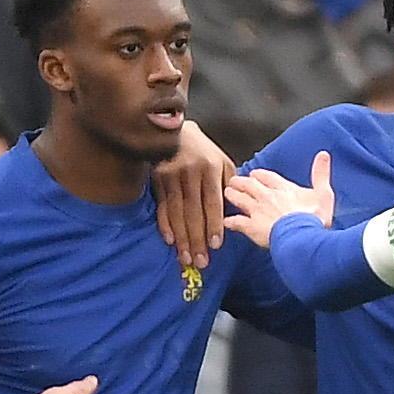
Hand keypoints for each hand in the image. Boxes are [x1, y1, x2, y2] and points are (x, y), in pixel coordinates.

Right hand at [153, 119, 235, 266]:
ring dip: (181, 239)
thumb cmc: (204, 152)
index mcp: (210, 169)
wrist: (174, 131)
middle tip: (200, 262)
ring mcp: (171, 176)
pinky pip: (162, 207)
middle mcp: (190, 173)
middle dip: (197, 240)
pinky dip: (165, 225)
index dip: (214, 225)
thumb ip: (228, 185)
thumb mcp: (222, 162)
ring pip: (177, 213)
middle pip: (193, 212)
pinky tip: (170, 241)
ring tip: (186, 258)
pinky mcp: (158, 180)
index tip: (215, 245)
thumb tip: (235, 210)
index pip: (212, 202)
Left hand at [221, 152, 332, 248]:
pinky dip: (230, 221)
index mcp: (283, 188)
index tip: (255, 175)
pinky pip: (236, 222)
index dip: (259, 175)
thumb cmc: (314, 218)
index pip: (266, 176)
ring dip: (232, 195)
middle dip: (240, 182)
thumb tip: (323, 154)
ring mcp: (257, 211)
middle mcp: (266, 196)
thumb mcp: (324, 193)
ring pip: (239, 198)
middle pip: (248, 184)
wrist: (302, 236)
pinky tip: (226, 222)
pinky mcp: (251, 227)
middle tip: (234, 182)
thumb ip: (321, 173)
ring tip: (228, 194)